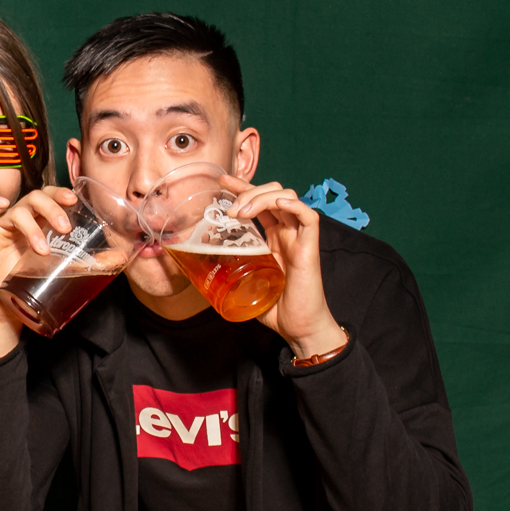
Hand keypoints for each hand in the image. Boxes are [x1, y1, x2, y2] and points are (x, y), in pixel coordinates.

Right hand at [0, 187, 76, 324]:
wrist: (1, 310)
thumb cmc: (28, 286)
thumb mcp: (61, 271)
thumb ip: (88, 263)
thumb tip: (120, 258)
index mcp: (38, 222)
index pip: (49, 196)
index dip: (60, 192)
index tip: (74, 200)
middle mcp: (20, 219)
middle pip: (36, 198)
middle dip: (53, 208)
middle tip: (65, 228)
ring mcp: (0, 224)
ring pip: (17, 209)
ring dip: (33, 226)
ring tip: (43, 250)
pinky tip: (2, 204)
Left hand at [225, 177, 341, 359]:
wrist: (299, 328)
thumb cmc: (277, 308)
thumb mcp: (246, 284)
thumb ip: (231, 273)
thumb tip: (199, 273)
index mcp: (274, 238)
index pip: (259, 202)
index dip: (242, 187)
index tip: (221, 181)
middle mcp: (288, 233)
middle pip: (273, 192)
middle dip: (249, 191)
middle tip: (230, 207)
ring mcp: (299, 238)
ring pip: (288, 197)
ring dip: (262, 197)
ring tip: (243, 211)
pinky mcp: (310, 248)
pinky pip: (309, 217)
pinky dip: (294, 205)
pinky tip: (279, 204)